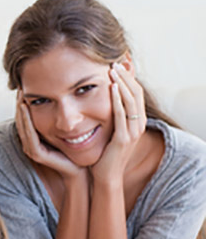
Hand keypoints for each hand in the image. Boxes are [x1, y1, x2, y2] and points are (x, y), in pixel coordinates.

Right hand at [15, 89, 83, 179]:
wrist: (82, 169)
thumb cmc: (78, 147)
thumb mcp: (65, 128)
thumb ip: (58, 115)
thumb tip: (60, 94)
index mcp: (34, 137)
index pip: (25, 117)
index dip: (23, 102)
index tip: (25, 86)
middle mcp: (29, 143)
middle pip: (20, 120)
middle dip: (19, 103)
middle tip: (20, 86)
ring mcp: (32, 149)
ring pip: (22, 126)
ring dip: (20, 110)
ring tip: (21, 95)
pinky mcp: (37, 154)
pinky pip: (29, 134)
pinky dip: (26, 120)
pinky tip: (26, 107)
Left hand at [90, 63, 145, 180]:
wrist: (105, 177)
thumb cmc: (104, 154)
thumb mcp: (109, 131)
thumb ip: (109, 116)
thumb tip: (100, 99)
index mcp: (136, 122)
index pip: (136, 93)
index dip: (129, 78)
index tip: (118, 63)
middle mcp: (139, 125)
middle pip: (137, 93)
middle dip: (126, 76)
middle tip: (115, 61)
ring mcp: (133, 132)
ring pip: (132, 101)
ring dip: (122, 83)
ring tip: (113, 69)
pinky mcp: (124, 139)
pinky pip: (122, 115)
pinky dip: (117, 100)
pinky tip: (111, 87)